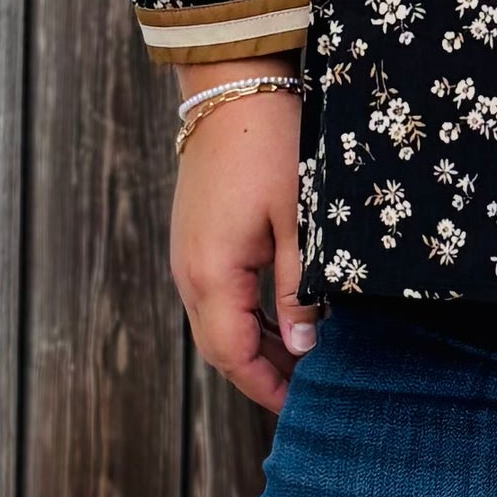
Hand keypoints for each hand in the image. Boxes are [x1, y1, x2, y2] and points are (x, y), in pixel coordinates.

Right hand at [169, 84, 313, 408]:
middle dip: (261, 375)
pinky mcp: (196, 239)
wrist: (232, 86)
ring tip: (301, 361)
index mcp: (212, 275)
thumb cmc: (270, 147)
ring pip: (217, 323)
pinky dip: (246, 318)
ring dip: (255, 346)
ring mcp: (188, 255)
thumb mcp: (299, 224)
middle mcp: (190, 272)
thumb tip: (303, 346)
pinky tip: (281, 318)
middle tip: (308, 393)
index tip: (301, 409)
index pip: (233, 357)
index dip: (266, 388)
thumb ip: (300, 289)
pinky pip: (216, 296)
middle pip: (220, 348)